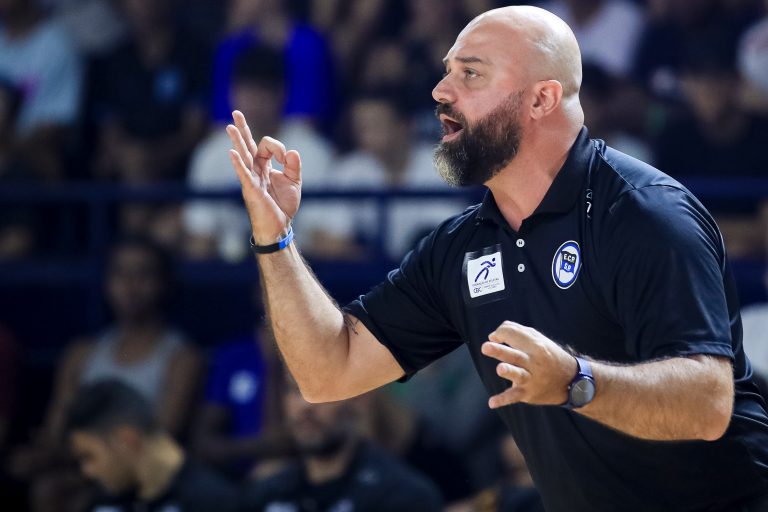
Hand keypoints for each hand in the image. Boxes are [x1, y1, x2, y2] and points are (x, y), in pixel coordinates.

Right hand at [227, 110, 301, 244]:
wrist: (279, 225)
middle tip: (236, 112)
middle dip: (243, 129)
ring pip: (244, 156)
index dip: (278, 147)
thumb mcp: (294, 181)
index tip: (286, 158)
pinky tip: (232, 153)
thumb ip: (293, 165)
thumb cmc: (283, 205)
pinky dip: (239, 164)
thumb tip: (291, 151)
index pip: (267, 146)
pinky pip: (244, 174)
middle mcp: (255, 170)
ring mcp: (251, 179)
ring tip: (230, 126)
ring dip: (237, 141)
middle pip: (248, 145)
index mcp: (264, 166)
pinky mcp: (251, 190)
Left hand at [481, 321, 577, 407]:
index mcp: (535, 345)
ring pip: (518, 374)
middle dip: (499, 351)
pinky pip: (514, 396)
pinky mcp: (527, 393)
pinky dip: (503, 400)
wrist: (571, 381)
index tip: (494, 338)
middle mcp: (534, 361)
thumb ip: (516, 333)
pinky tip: (491, 403)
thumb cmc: (548, 356)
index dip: (500, 334)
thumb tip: (492, 335)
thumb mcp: (538, 339)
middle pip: (515, 355)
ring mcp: (531, 378)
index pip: (513, 335)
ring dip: (508, 371)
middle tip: (485, 346)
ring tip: (500, 369)